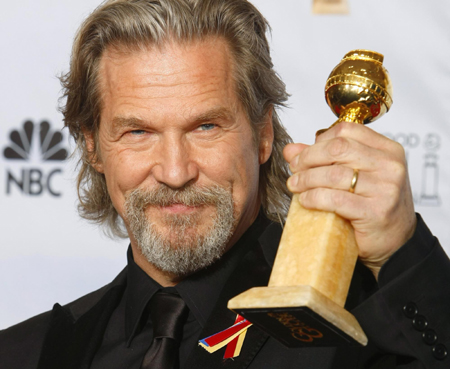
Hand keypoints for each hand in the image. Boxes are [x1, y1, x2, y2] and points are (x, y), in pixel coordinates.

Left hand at [283, 122, 416, 277]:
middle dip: (308, 158)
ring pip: (333, 173)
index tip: (304, 154)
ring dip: (306, 179)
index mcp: (388, 150)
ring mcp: (385, 188)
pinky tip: (305, 200)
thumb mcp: (354, 176)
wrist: (395, 242)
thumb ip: (324, 159)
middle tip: (295, 169)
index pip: (346, 131)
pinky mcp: (375, 211)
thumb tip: (291, 150)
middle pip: (338, 148)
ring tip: (295, 185)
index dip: (319, 141)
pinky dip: (313, 197)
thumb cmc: (374, 206)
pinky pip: (334, 198)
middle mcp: (390, 165)